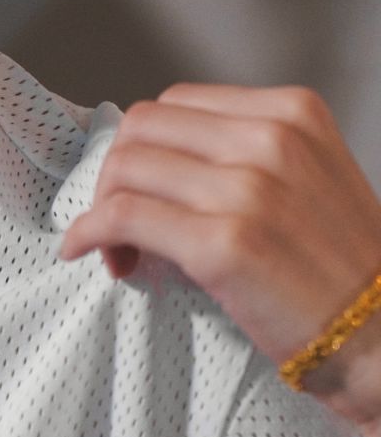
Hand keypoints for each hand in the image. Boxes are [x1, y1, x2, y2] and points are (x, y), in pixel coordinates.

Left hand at [56, 83, 380, 435]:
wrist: (380, 332)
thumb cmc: (337, 269)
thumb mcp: (306, 180)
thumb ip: (246, 158)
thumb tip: (164, 171)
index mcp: (291, 113)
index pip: (177, 105)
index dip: (145, 149)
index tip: (144, 194)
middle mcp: (270, 139)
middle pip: (142, 128)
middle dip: (116, 174)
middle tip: (120, 226)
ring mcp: (246, 189)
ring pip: (126, 169)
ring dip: (101, 210)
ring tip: (119, 254)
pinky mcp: (223, 244)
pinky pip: (122, 217)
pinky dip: (89, 233)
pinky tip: (86, 254)